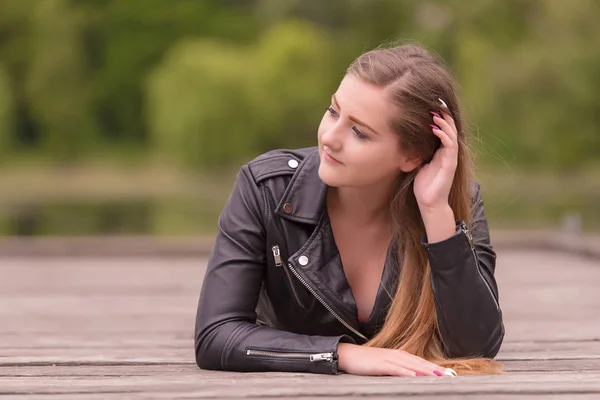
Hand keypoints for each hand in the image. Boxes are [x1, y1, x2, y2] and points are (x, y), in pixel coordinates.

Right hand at [337, 343, 452, 376]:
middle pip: (421, 362)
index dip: (435, 368)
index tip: (449, 374)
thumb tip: (412, 378)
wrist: (348, 355)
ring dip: (426, 370)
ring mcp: (390, 358)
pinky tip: (416, 376)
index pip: (421, 362)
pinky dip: (407, 372)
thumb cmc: (366, 363)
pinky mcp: (381, 364)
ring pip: (412, 365)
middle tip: (451, 376)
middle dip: (436, 370)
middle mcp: (398, 355)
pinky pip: (396, 368)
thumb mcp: (385, 366)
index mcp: (400, 355)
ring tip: (440, 376)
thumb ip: (398, 370)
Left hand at [413, 100, 458, 212]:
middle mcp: (448, 152)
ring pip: (452, 134)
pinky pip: (450, 145)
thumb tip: (402, 140)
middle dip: (444, 114)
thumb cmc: (423, 186)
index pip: (443, 128)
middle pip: (450, 127)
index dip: (439, 116)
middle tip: (436, 100)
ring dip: (444, 122)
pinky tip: (434, 128)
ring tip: (434, 112)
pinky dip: (443, 135)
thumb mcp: (417, 163)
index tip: (429, 103)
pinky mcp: (451, 164)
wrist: (429, 204)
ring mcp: (451, 158)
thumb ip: (415, 151)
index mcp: (441, 151)